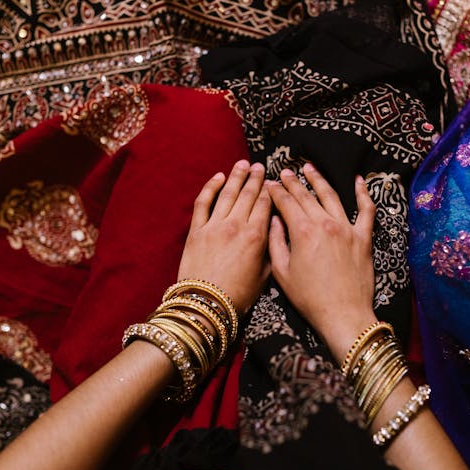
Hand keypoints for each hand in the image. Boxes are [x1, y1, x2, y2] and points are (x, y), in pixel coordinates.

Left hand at [178, 160, 270, 313]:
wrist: (206, 305)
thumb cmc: (238, 295)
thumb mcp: (264, 276)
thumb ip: (269, 251)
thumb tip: (272, 233)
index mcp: (256, 236)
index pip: (265, 205)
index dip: (269, 190)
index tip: (273, 181)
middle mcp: (236, 225)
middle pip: (248, 194)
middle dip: (255, 178)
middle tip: (259, 166)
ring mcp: (214, 225)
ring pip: (228, 193)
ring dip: (236, 176)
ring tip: (242, 164)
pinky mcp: (196, 230)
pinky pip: (203, 202)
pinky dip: (211, 187)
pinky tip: (218, 177)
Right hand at [267, 163, 377, 361]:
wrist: (343, 314)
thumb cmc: (309, 298)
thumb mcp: (282, 272)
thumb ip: (276, 242)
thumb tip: (274, 221)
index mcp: (303, 231)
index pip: (286, 202)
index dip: (276, 191)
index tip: (269, 184)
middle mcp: (325, 224)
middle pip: (306, 195)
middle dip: (293, 182)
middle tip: (285, 172)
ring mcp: (347, 229)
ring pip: (332, 196)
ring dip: (319, 180)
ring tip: (310, 168)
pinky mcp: (363, 238)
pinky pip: (367, 210)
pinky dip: (363, 193)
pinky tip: (359, 181)